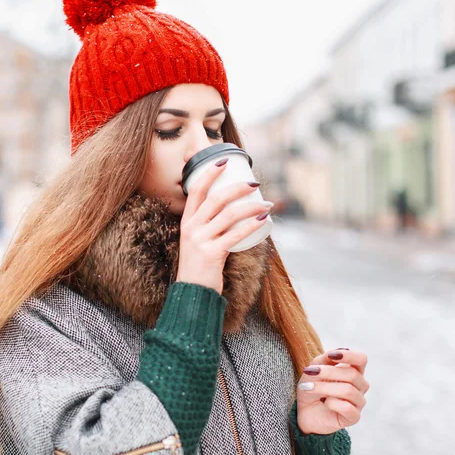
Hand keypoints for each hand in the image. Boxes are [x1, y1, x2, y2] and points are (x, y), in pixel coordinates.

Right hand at [176, 160, 271, 293]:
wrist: (193, 293)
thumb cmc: (199, 266)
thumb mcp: (197, 241)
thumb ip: (209, 227)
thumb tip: (233, 212)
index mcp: (187, 222)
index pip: (196, 190)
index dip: (209, 174)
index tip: (224, 162)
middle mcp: (192, 228)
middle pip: (216, 199)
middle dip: (238, 187)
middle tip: (254, 184)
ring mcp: (201, 240)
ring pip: (229, 215)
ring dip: (251, 206)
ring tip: (266, 205)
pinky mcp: (212, 254)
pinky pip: (235, 235)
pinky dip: (251, 225)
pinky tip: (263, 220)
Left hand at [296, 348, 369, 434]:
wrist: (304, 410)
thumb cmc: (312, 387)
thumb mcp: (314, 369)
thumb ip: (325, 359)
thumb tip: (337, 351)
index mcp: (353, 370)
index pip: (361, 359)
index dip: (349, 356)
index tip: (331, 356)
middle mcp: (360, 385)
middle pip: (352, 374)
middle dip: (328, 372)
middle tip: (309, 372)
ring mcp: (358, 402)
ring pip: (348, 391)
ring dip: (325, 387)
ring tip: (308, 387)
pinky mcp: (354, 417)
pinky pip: (347, 408)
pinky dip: (332, 403)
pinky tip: (323, 402)